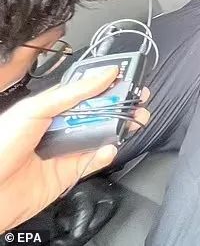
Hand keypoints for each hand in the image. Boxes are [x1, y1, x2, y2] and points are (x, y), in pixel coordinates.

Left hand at [0, 68, 149, 231]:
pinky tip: (109, 148)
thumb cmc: (0, 146)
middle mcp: (59, 127)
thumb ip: (72, 93)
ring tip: (134, 121)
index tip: (127, 77)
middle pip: (98, 112)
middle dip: (121, 105)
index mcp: (49, 108)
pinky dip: (105, 155)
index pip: (85, 90)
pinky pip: (94, 162)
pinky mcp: (68, 173)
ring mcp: (65, 150)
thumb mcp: (36, 109)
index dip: (107, 83)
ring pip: (101, 136)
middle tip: (138, 99)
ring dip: (119, 128)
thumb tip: (103, 75)